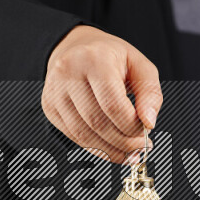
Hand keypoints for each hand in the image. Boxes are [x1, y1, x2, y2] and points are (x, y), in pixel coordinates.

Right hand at [42, 25, 162, 162]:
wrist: (76, 47)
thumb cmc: (111, 58)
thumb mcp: (139, 66)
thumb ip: (150, 93)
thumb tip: (148, 122)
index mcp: (94, 59)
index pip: (113, 104)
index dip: (131, 126)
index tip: (145, 132)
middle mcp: (69, 73)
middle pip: (97, 123)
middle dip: (123, 142)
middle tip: (140, 148)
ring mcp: (55, 91)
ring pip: (83, 135)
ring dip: (109, 150)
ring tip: (128, 152)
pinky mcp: (49, 106)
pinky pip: (73, 136)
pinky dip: (95, 148)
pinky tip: (110, 146)